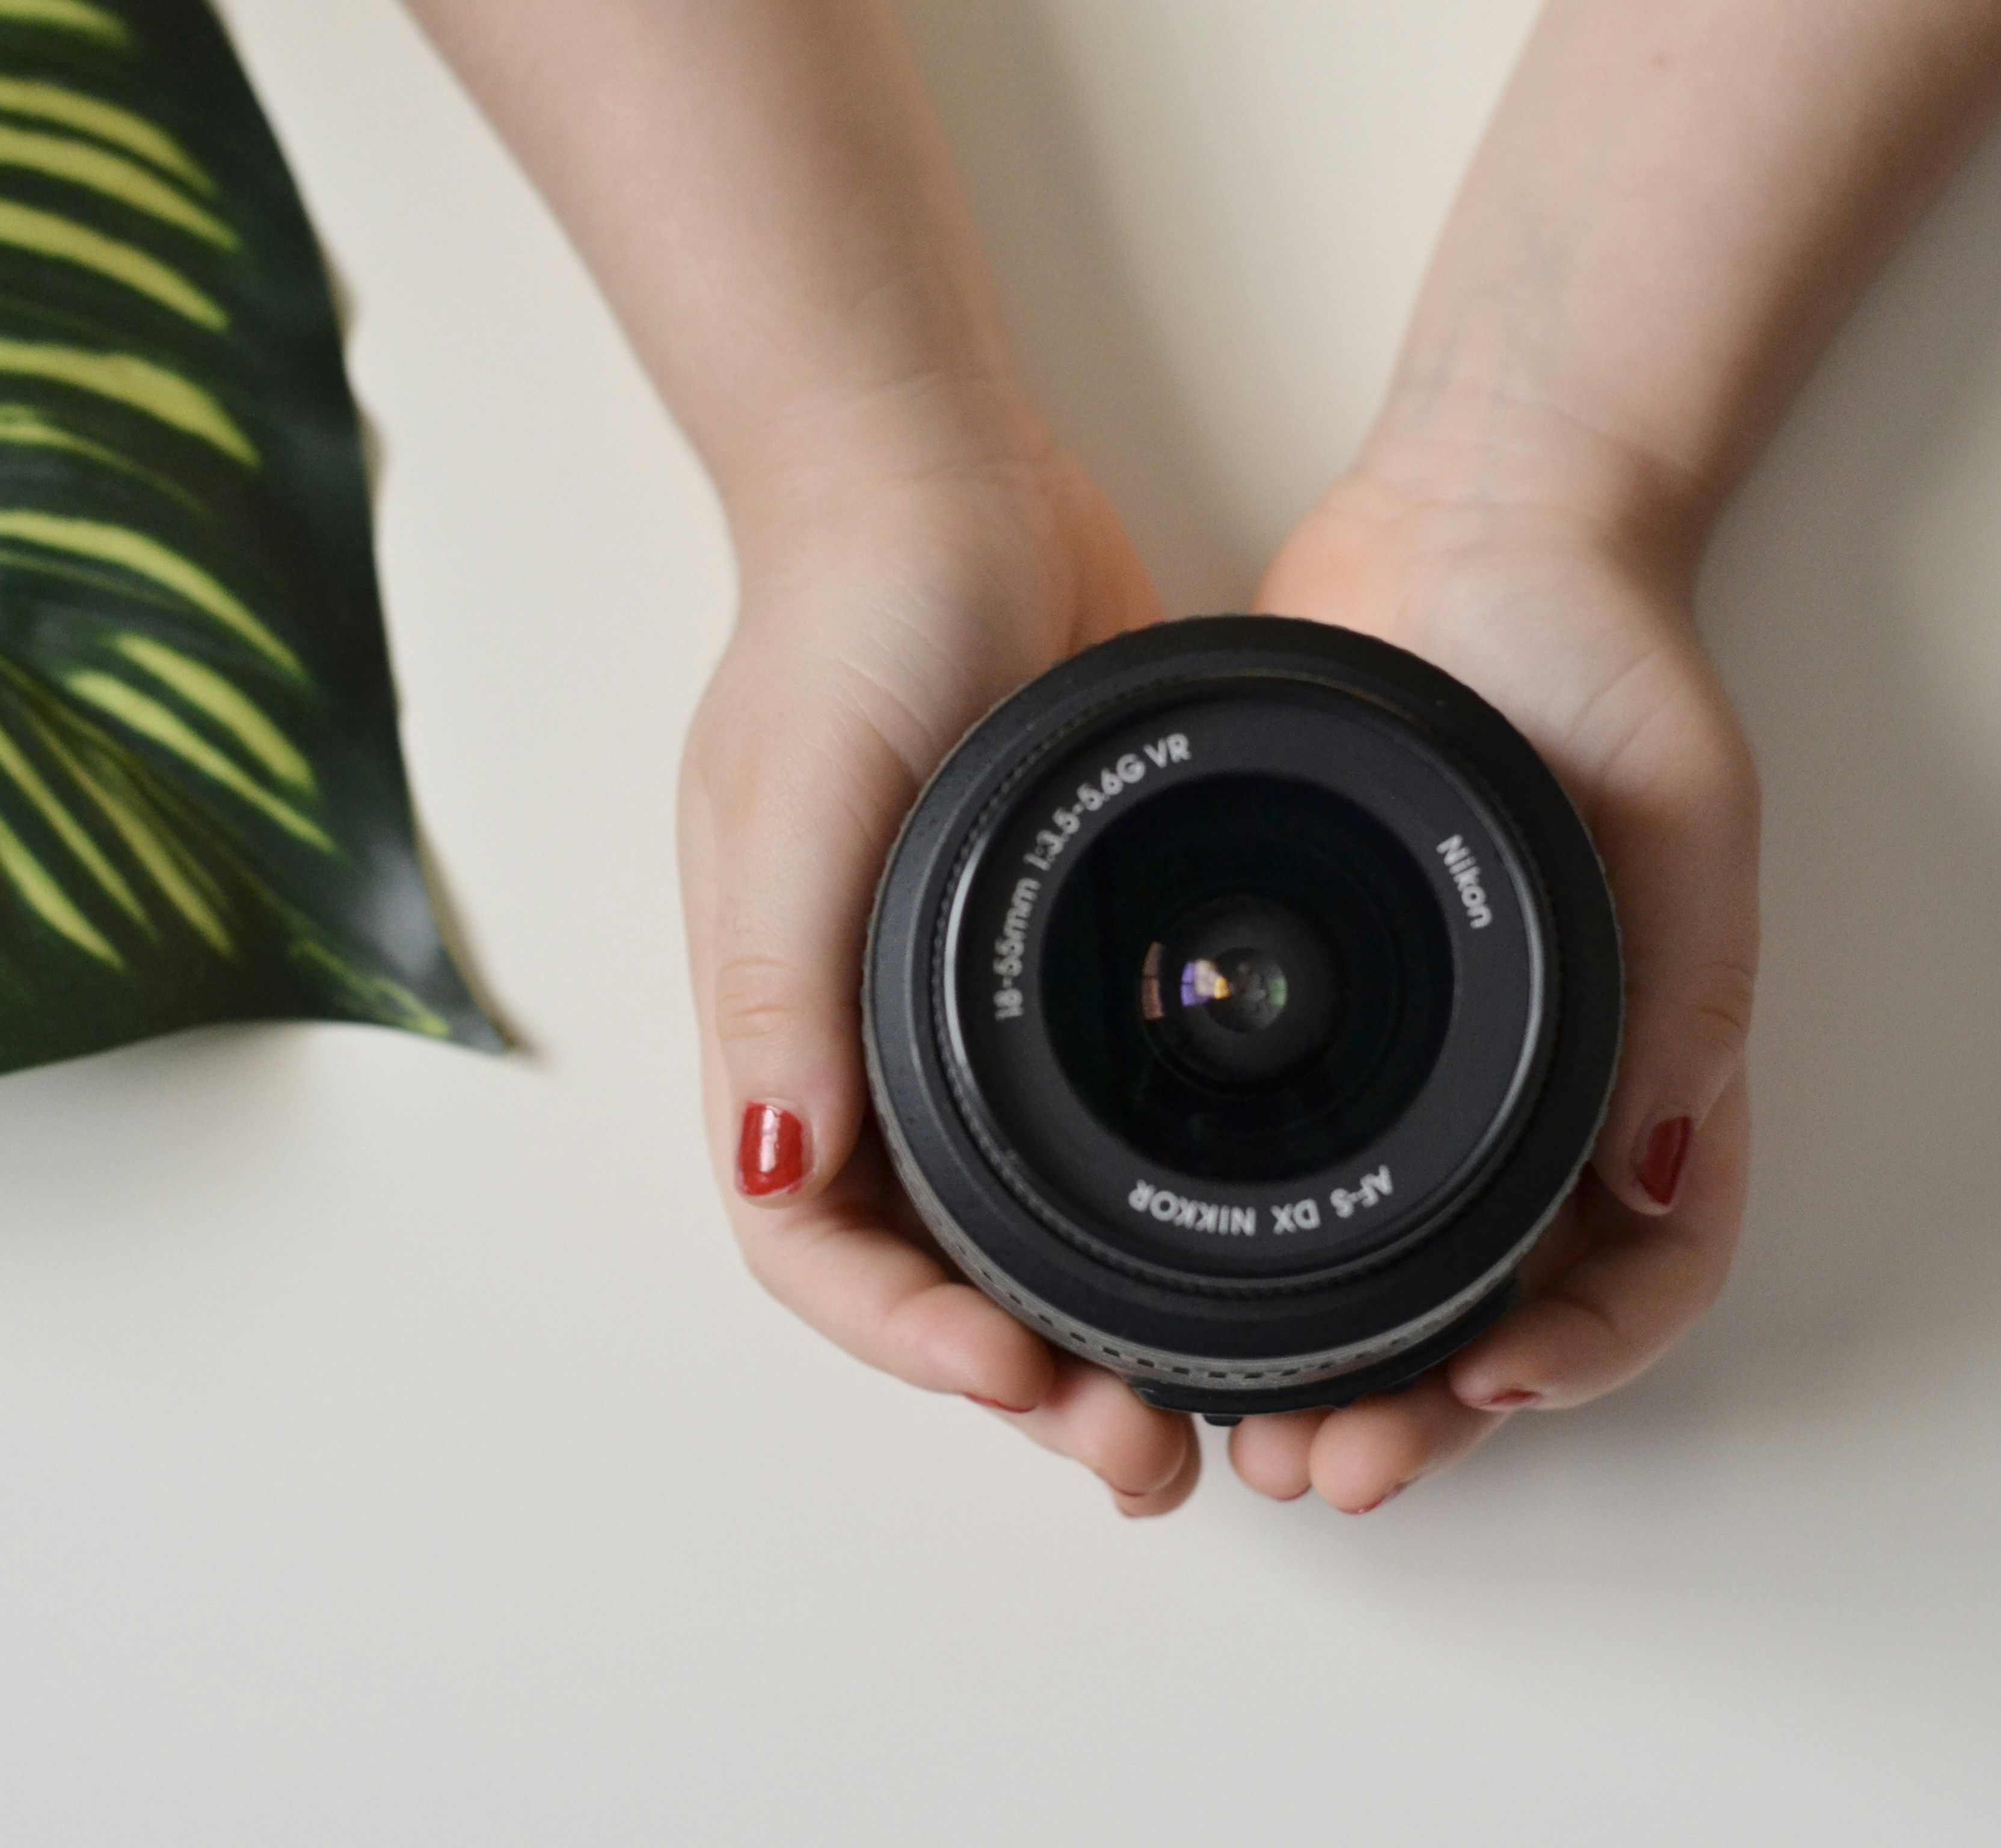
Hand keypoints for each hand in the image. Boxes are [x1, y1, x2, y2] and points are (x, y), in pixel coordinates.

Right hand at [678, 428, 1211, 1516]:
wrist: (942, 488)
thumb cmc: (845, 625)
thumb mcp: (801, 799)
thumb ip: (780, 985)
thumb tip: (774, 1166)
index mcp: (784, 1025)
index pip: (812, 1244)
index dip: (902, 1340)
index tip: (1015, 1385)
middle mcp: (863, 1044)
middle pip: (923, 1273)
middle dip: (1020, 1385)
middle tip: (1143, 1456)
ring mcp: (965, 1013)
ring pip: (1013, 1231)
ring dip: (1091, 1335)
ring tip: (1200, 1411)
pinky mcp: (1059, 968)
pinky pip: (1088, 1136)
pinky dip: (1139, 1222)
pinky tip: (1227, 1261)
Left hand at [1223, 437, 1759, 1513]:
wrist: (1474, 538)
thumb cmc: (1606, 660)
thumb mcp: (1683, 817)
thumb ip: (1683, 990)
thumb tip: (1650, 1171)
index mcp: (1635, 1060)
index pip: (1638, 1267)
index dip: (1581, 1355)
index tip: (1489, 1389)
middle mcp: (1524, 1081)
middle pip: (1493, 1310)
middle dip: (1418, 1410)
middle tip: (1332, 1469)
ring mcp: (1414, 1057)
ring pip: (1381, 1270)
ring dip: (1322, 1367)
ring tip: (1248, 1432)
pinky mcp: (1307, 1012)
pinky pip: (1284, 1167)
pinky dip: (1249, 1256)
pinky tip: (1182, 1298)